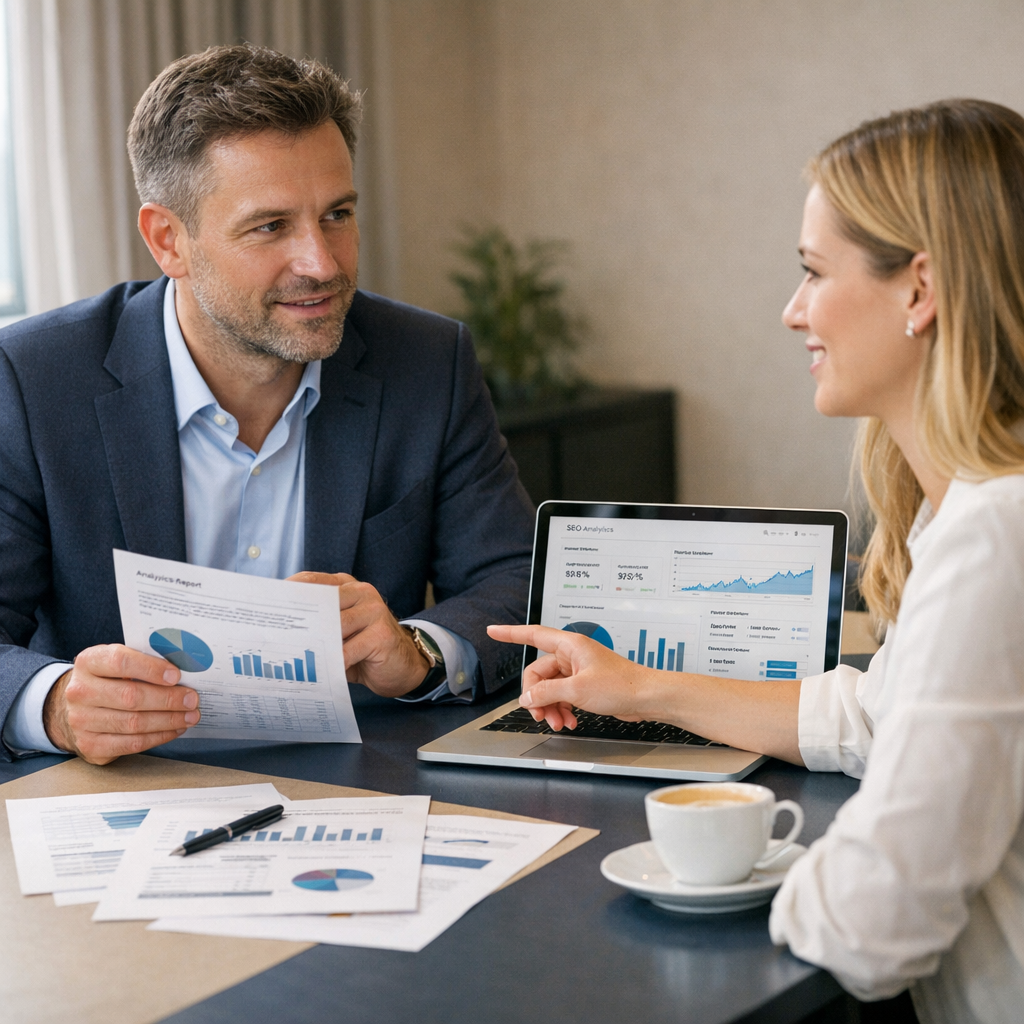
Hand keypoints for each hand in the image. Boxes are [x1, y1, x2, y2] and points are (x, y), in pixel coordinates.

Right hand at [43, 645, 199, 764]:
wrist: (74, 707)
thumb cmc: (107, 680)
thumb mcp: (116, 662)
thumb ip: (143, 661)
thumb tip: (184, 669)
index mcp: (88, 662)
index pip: (120, 661)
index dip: (151, 669)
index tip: (176, 675)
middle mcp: (80, 691)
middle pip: (131, 696)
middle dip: (168, 699)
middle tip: (192, 699)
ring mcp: (81, 721)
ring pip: (134, 723)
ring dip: (168, 720)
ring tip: (190, 716)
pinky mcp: (89, 745)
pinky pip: (131, 744)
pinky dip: (158, 737)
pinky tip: (174, 729)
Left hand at [288, 572, 429, 696]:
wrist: (403, 666)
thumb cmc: (363, 649)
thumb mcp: (339, 631)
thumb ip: (319, 622)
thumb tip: (280, 629)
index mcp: (347, 586)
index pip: (312, 581)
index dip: (288, 591)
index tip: (265, 606)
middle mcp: (361, 592)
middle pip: (321, 602)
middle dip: (299, 622)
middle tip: (274, 638)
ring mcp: (374, 611)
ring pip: (335, 626)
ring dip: (316, 646)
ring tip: (297, 659)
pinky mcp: (382, 634)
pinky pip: (349, 650)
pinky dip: (334, 663)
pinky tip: (323, 672)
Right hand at [486, 623, 663, 730]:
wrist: (646, 697)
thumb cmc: (622, 685)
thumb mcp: (578, 690)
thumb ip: (548, 693)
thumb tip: (527, 698)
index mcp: (570, 645)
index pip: (532, 634)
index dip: (510, 633)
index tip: (493, 630)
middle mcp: (572, 655)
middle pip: (538, 673)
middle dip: (537, 696)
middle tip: (540, 715)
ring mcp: (578, 670)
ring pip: (550, 687)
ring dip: (550, 707)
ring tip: (558, 723)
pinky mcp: (584, 685)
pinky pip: (562, 695)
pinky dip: (562, 709)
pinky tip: (569, 721)